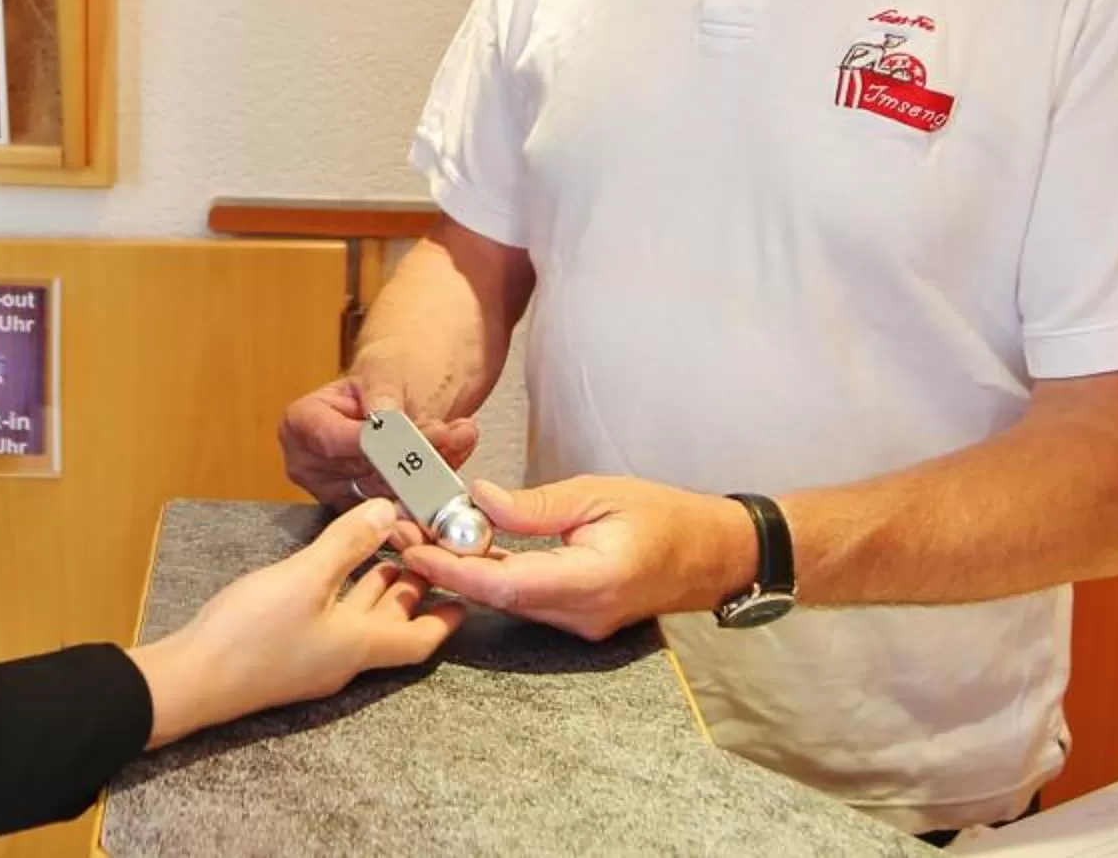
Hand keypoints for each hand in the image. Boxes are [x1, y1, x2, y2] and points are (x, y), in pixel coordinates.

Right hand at [129, 500, 463, 747]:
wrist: (192, 678)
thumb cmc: (252, 634)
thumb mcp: (306, 578)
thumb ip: (348, 544)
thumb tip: (388, 512)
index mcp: (359, 646)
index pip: (418, 640)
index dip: (445, 619)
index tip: (464, 593)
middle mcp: (342, 657)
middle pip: (389, 627)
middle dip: (411, 591)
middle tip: (427, 555)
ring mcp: (312, 656)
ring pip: (358, 621)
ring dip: (375, 589)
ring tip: (389, 553)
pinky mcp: (286, 651)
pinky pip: (331, 619)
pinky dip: (342, 592)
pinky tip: (331, 567)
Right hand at [278, 375, 480, 507]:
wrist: (408, 386)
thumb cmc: (387, 373)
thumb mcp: (385, 371)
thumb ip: (383, 396)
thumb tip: (384, 418)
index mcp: (301, 424)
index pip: (334, 444)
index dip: (377, 445)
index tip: (416, 436)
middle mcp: (313, 465)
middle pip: (365, 474)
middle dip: (414, 456)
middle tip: (450, 432)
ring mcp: (340, 492)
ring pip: (392, 495)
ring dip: (434, 465)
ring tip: (459, 434)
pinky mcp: (371, 510)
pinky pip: (407, 506)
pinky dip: (438, 481)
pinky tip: (456, 453)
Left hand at [397, 477, 756, 641]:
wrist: (714, 553)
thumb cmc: (665, 516)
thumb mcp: (598, 494)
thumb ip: (535, 505)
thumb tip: (479, 500)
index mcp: (592, 580)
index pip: (508, 584)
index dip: (455, 570)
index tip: (416, 548)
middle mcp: (583, 613)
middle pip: (499, 598)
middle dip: (446, 568)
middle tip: (403, 533)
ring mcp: (582, 624)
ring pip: (509, 602)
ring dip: (465, 572)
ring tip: (423, 536)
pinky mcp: (579, 619)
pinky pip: (527, 601)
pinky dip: (493, 577)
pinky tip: (467, 550)